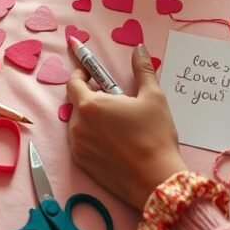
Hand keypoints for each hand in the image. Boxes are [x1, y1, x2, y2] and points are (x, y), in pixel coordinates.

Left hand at [66, 45, 185, 210]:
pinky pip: (82, 142)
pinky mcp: (83, 165)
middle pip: (77, 103)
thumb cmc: (155, 136)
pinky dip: (93, 135)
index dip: (81, 73)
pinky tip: (115, 140)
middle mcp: (77, 126)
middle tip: (115, 98)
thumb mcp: (153, 97)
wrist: (156, 181)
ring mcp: (78, 148)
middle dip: (91, 96)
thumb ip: (142, 69)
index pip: (73, 82)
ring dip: (92, 117)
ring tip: (118, 121)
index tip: (91, 71)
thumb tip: (139, 48)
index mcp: (89, 105)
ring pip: (79, 123)